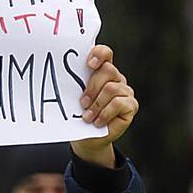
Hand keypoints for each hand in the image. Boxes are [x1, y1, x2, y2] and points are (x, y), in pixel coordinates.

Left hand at [70, 45, 137, 167]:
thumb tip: (61, 75)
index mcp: (101, 71)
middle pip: (108, 70)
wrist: (87, 138)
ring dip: (97, 104)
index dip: (99, 54)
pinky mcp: (131, 105)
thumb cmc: (79, 115)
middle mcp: (116, 78)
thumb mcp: (74, 98)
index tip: (89, 64)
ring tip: (88, 116)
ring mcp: (125, 91)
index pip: (105, 53)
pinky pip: (118, 103)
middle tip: (82, 103)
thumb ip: (75, 84)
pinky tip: (98, 122)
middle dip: (92, 87)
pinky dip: (105, 113)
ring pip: (112, 88)